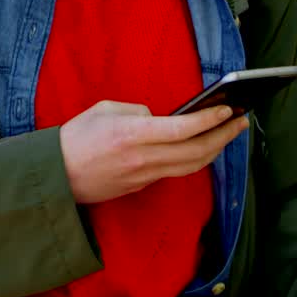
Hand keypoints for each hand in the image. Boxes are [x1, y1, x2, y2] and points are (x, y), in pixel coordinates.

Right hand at [58, 100, 247, 204]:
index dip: (209, 121)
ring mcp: (143, 176)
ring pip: (190, 166)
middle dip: (223, 136)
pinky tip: (202, 146)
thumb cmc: (76, 137)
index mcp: (132, 135)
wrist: (55, 176)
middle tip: (241, 122)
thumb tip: (159, 118)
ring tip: (229, 134)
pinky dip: (194, 158)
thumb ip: (137, 111)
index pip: (181, 130)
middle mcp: (142, 159)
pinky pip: (174, 171)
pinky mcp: (141, 186)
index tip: (228, 110)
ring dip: (214, 150)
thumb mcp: (104, 110)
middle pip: (195, 152)